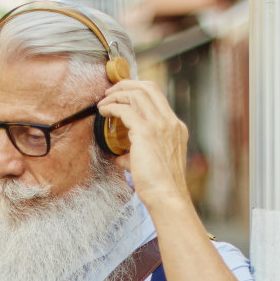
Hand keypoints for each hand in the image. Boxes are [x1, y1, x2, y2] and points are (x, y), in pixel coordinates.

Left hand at [96, 78, 192, 217]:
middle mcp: (170, 122)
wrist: (167, 196)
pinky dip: (112, 107)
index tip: (123, 94)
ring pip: (136, 93)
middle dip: (126, 85)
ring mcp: (159, 125)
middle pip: (148, 87)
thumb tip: (121, 157)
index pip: (157, 97)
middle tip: (110, 91)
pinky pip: (125, 109)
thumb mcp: (154, 164)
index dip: (138, 90)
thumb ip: (138, 155)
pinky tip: (104, 112)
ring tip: (104, 101)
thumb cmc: (161, 186)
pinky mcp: (145, 132)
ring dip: (116, 94)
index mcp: (176, 128)